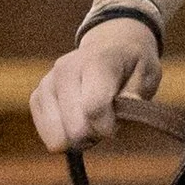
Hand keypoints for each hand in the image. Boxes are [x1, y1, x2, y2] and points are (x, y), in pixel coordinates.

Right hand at [29, 20, 156, 153]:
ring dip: (79, 138)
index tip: (117, 125)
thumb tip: (123, 106)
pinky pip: (47, 135)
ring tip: (91, 121)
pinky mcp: (37, 97)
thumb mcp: (147, 74)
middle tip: (105, 121)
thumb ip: (136, 92)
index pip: (93, 108)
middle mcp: (66, 70)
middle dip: (95, 134)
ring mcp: (47, 83)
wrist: (110, 46)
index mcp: (96, 62)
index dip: (107, 127)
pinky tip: (76, 122)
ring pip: (58, 136)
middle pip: (75, 128)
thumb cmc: (131, 66)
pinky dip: (65, 136)